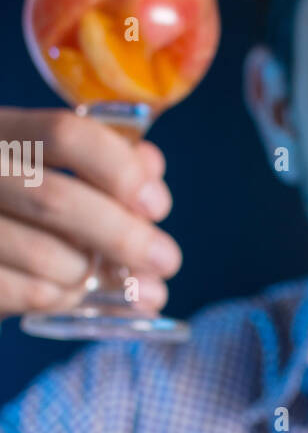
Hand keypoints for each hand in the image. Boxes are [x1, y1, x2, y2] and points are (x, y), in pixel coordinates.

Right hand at [0, 107, 181, 318]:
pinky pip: (26, 294)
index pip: (65, 135)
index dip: (119, 169)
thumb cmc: (18, 201)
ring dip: (94, 275)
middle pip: (56, 200)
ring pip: (44, 256)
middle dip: (123, 236)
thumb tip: (151, 170)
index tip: (156, 204)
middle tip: (167, 260)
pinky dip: (64, 299)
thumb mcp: (50, 169)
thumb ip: (102, 164)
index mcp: (2, 133)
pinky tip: (77, 294)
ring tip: (124, 282)